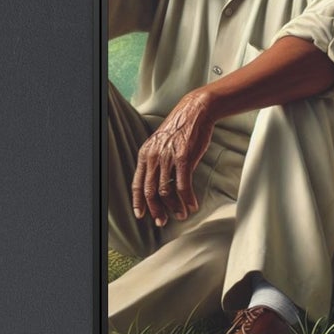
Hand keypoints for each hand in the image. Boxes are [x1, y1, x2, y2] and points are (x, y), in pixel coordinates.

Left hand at [132, 91, 213, 226]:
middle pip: (150, 192)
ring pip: (166, 192)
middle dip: (156, 210)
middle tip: (162, 221)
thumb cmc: (181, 129)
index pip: (137, 183)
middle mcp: (154, 157)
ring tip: (181, 214)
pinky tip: (192, 205)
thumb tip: (158, 184)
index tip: (141, 215)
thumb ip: (157, 162)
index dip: (138, 202)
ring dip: (174, 207)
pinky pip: (183, 186)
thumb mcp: (161, 144)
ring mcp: (168, 158)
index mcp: (146, 154)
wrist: (195, 111)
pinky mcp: (184, 158)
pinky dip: (187, 199)